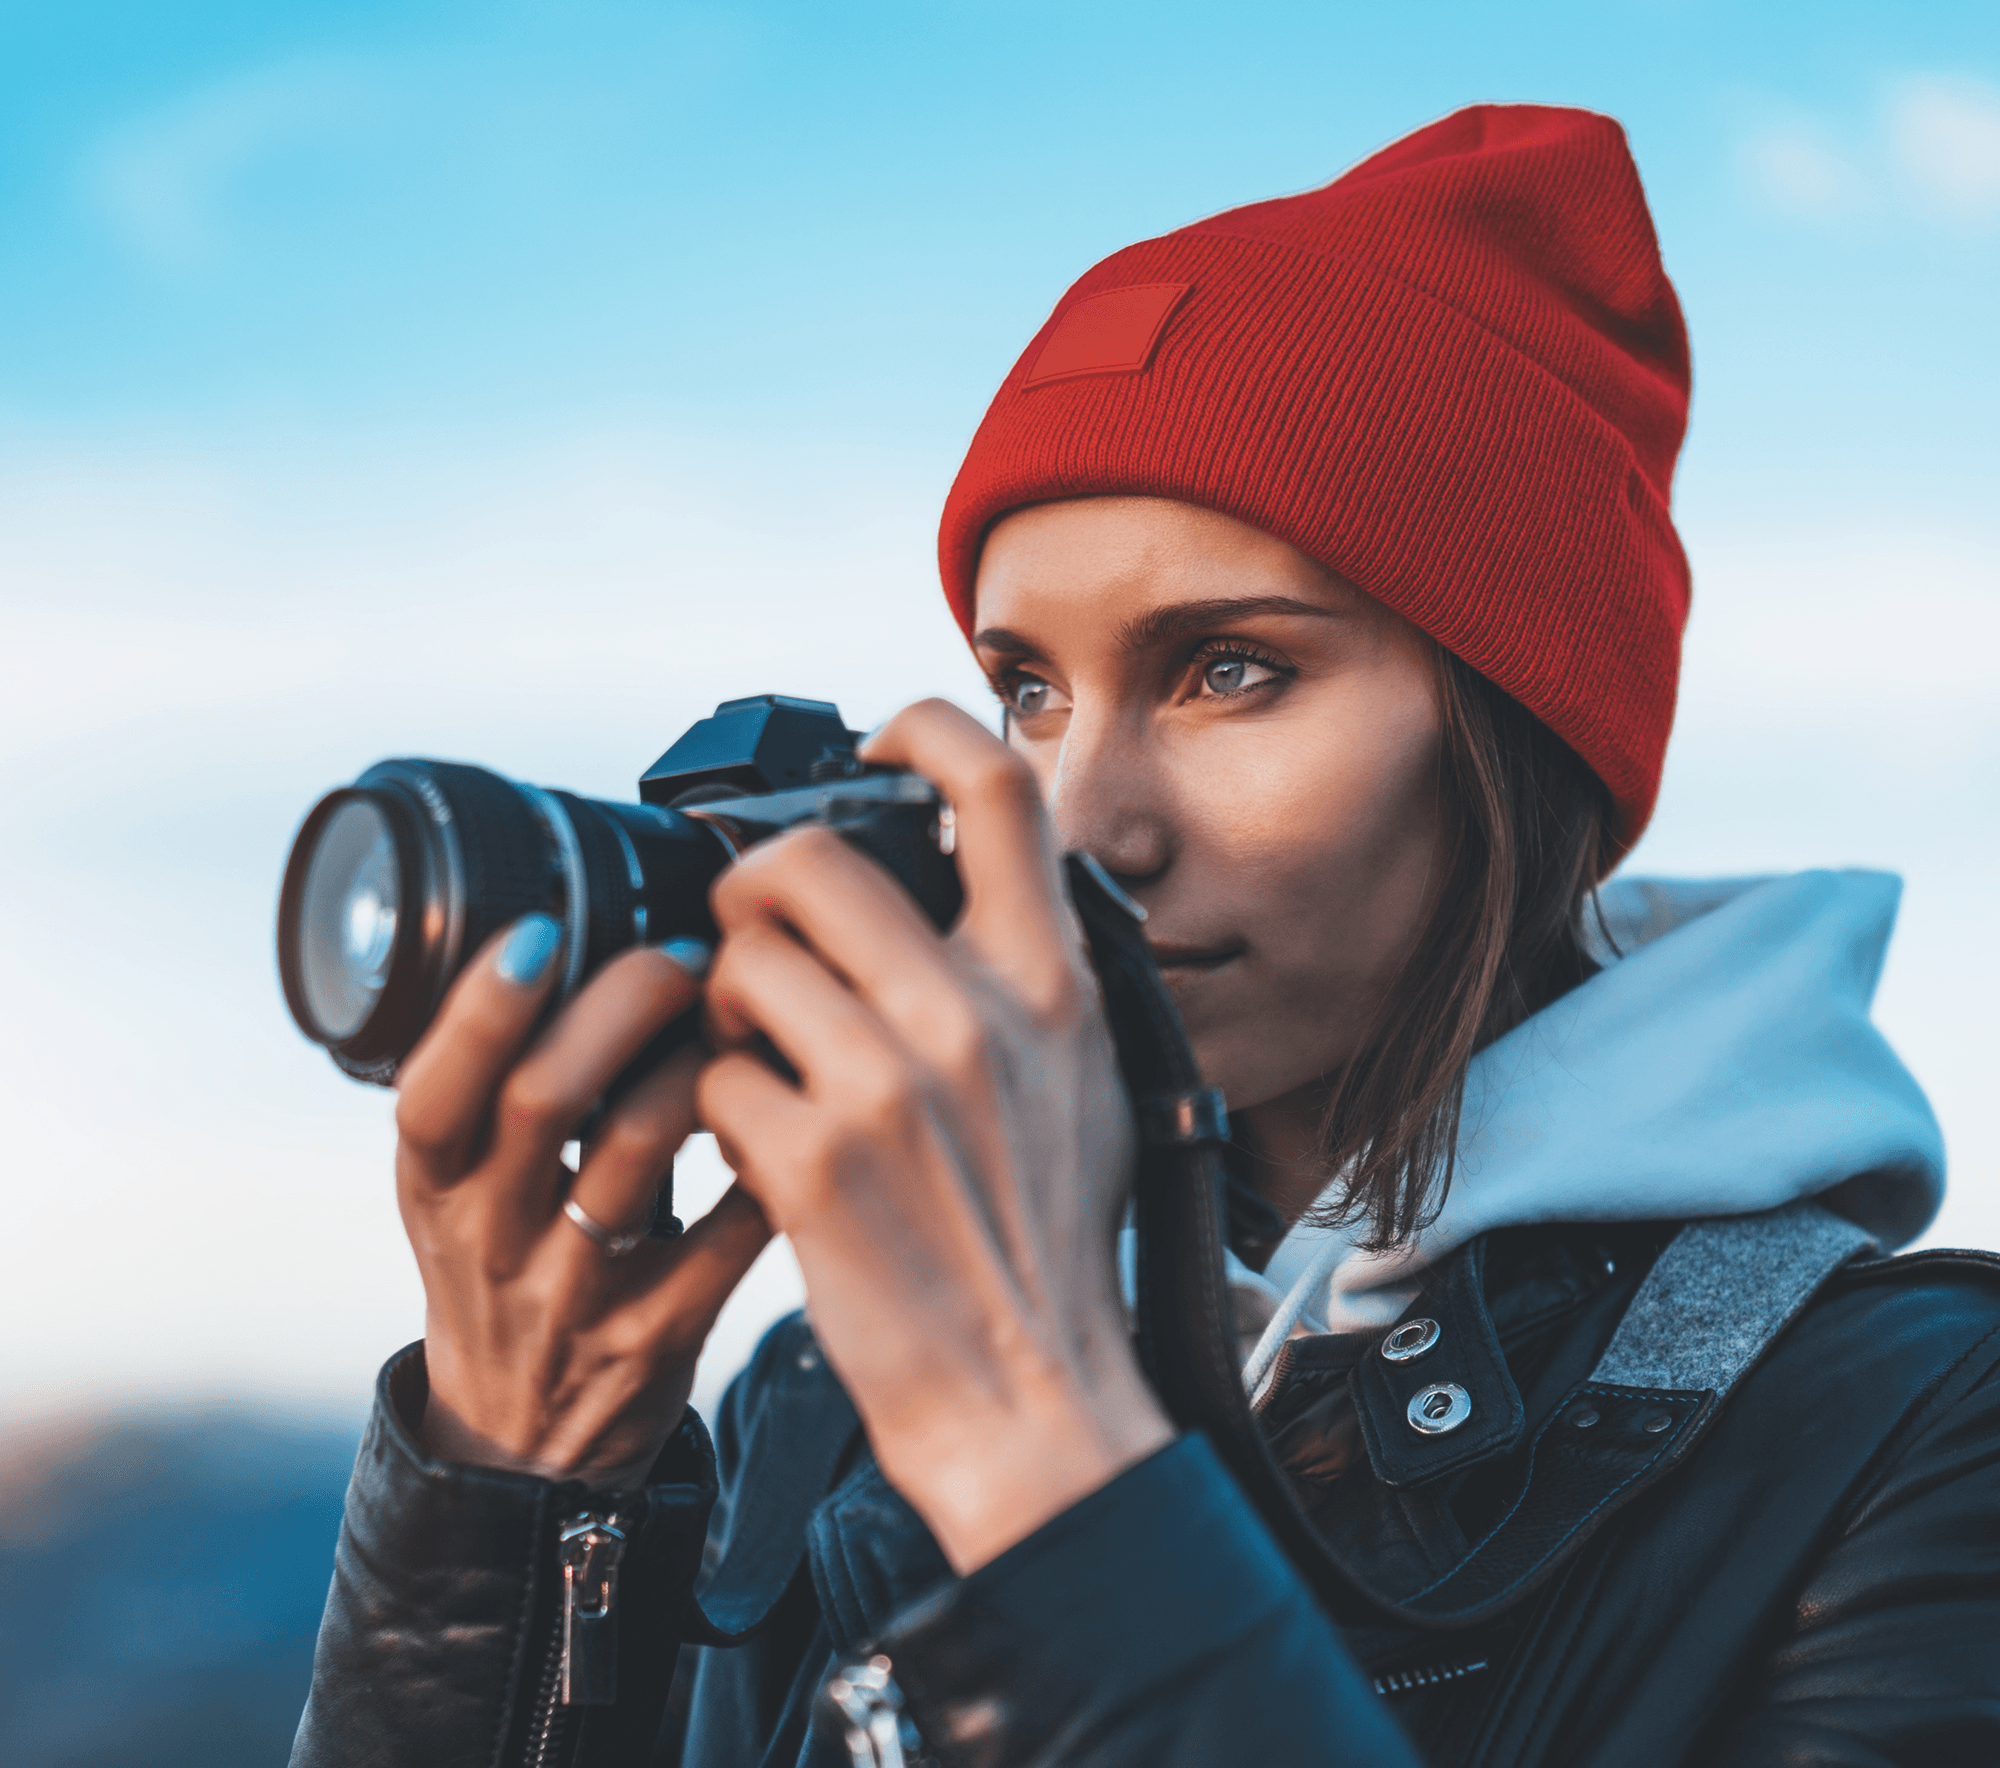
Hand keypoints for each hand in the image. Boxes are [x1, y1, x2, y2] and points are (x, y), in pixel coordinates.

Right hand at [393, 922, 769, 1488]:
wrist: (522, 1441)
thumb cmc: (504, 1264)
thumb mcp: (457, 1188)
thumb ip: (487, 1086)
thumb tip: (560, 931)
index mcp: (434, 1187)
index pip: (433, 1091)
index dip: (484, 1007)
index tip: (544, 931)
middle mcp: (492, 1237)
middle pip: (543, 1097)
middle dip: (620, 1002)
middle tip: (682, 952)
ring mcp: (576, 1292)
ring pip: (638, 1151)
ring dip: (700, 1064)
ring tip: (739, 1018)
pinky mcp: (662, 1331)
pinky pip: (728, 1226)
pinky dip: (766, 1152)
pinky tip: (791, 1105)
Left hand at [696, 699, 1172, 1572]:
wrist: (1031, 1398)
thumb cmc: (1051, 1244)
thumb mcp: (1088, 1083)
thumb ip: (1033, 978)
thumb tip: (971, 884)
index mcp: (1054, 983)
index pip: (997, 788)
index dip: (922, 731)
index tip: (877, 746)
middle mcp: (975, 1016)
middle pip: (806, 858)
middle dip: (752, 887)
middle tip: (751, 933)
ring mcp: (890, 1089)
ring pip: (738, 964)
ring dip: (724, 1005)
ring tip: (756, 1057)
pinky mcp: (812, 1168)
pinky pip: (714, 1079)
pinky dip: (717, 1107)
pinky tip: (756, 1145)